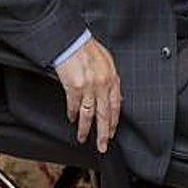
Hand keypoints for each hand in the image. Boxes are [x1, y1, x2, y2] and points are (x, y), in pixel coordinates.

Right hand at [54, 38, 120, 152]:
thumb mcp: (107, 62)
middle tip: (102, 146)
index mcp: (112, 78)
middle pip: (104, 115)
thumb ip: (111, 79)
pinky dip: (72, 114)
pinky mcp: (74, 88)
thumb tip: (115, 96)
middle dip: (103, 133)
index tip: (111, 132)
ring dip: (85, 129)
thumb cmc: (88, 48)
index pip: (116, 106)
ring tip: (83, 138)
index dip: (113, 121)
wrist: (72, 41)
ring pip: (88, 114)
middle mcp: (102, 85)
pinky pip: (74, 106)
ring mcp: (88, 87)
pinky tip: (71, 119)